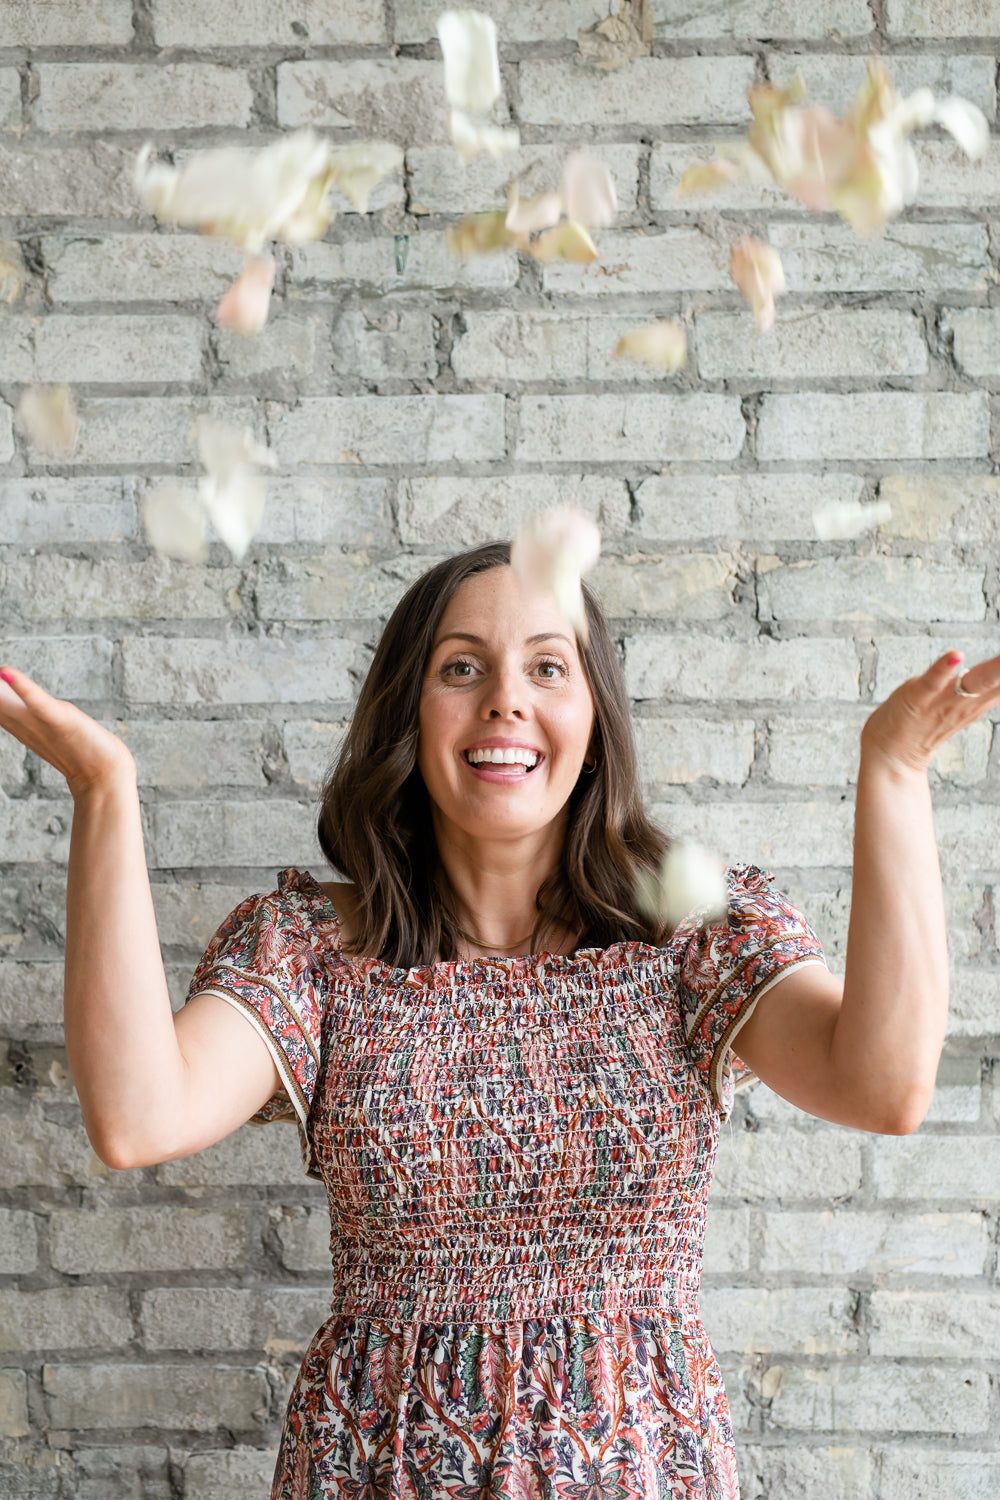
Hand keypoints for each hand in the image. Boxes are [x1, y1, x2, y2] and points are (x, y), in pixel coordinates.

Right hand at [0, 667, 134, 799]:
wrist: (107, 777)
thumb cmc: (81, 750)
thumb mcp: (49, 725)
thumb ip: (30, 709)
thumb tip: (25, 697)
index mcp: (19, 723)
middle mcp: (24, 723)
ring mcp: (42, 723)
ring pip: (6, 702)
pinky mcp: (62, 721)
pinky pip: (40, 704)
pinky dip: (24, 688)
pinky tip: (6, 672)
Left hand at [861, 649, 999, 774]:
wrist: (890, 759)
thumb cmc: (922, 725)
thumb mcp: (959, 703)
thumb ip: (978, 686)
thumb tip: (993, 667)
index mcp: (978, 701)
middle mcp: (967, 702)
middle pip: (998, 679)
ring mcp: (942, 702)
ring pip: (978, 680)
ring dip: (996, 668)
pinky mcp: (916, 700)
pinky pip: (932, 683)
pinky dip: (943, 669)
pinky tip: (956, 655)